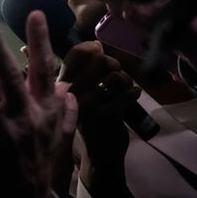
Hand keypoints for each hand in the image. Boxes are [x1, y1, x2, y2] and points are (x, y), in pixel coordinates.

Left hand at [0, 11, 77, 197]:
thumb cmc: (40, 168)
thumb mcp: (60, 140)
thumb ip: (64, 112)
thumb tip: (67, 87)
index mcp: (44, 112)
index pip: (45, 71)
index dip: (41, 42)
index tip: (34, 13)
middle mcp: (25, 118)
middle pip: (9, 76)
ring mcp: (3, 135)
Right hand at [58, 42, 138, 197]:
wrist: (98, 153)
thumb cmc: (91, 116)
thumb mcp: (82, 91)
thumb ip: (87, 68)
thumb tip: (96, 44)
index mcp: (62, 84)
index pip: (74, 54)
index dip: (90, 48)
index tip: (98, 51)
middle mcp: (70, 93)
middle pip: (100, 61)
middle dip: (115, 65)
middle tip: (115, 76)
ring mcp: (87, 105)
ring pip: (117, 76)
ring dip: (126, 81)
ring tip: (123, 89)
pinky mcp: (104, 116)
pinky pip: (127, 93)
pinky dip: (134, 93)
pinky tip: (131, 98)